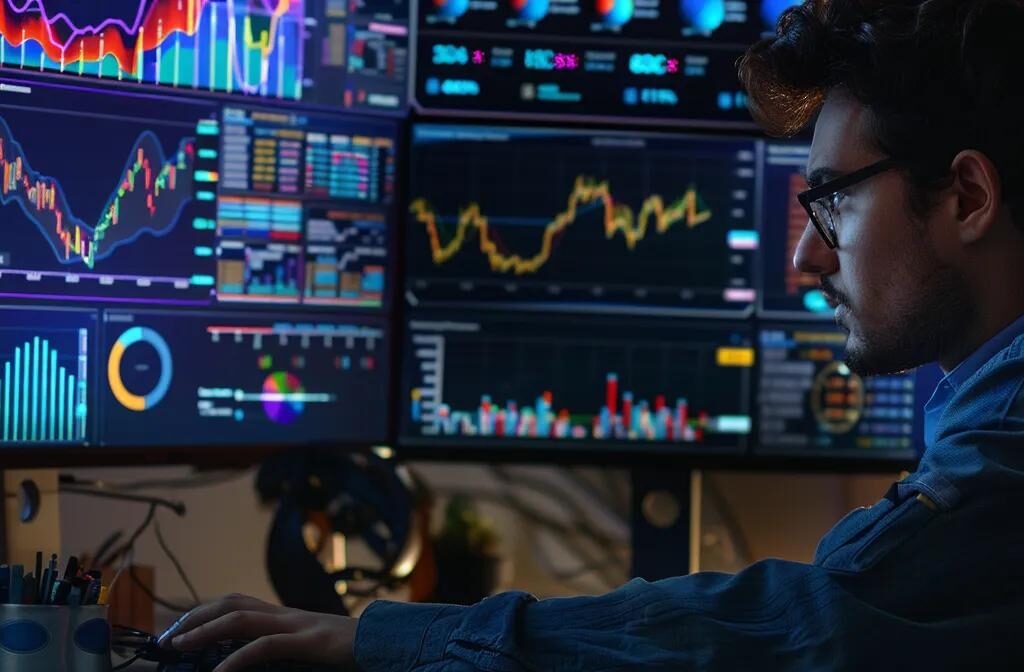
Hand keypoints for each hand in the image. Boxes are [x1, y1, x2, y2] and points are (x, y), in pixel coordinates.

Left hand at [158, 593, 357, 671]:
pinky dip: (237, 660)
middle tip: (166, 639)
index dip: (204, 612)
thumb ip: (283, 650)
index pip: (237, 604)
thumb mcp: (310, 651)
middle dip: (195, 617)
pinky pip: (265, 647)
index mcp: (286, 616)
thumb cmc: (351, 652)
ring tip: (178, 646)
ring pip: (241, 618)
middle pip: (232, 602)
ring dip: (204, 631)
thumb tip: (247, 661)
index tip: (177, 631)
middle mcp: (287, 614)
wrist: (389, 644)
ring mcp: (298, 625)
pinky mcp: (310, 642)